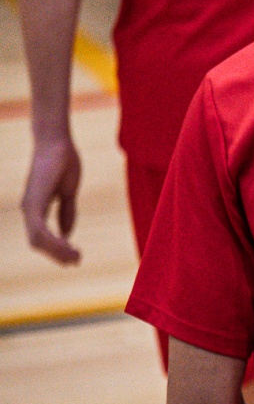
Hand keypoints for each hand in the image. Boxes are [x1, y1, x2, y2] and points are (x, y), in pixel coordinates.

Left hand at [22, 134, 82, 264]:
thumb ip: (67, 212)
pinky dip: (54, 241)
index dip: (56, 249)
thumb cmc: (62, 161)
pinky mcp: (34, 202)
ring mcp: (29, 206)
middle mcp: (29, 209)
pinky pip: (40, 230)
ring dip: (56, 252)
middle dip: (56, 255)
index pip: (41, 236)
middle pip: (37, 242)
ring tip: (75, 257)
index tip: (74, 257)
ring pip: (37, 240)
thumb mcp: (69, 191)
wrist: (56, 142)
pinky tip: (69, 245)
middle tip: (75, 262)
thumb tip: (67, 233)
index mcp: (36, 207)